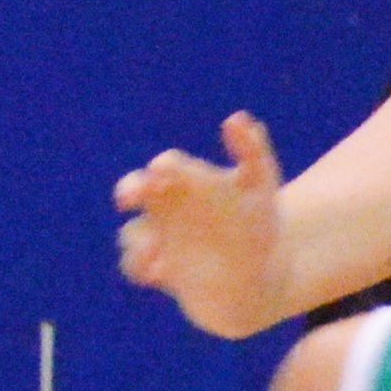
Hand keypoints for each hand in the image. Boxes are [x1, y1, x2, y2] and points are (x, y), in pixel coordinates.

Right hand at [113, 114, 286, 334]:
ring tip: (156, 252)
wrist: (260, 273)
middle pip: (134, 188)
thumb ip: (252, 150)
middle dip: (130, 189)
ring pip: (133, 232)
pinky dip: (141, 266)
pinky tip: (160, 273)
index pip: (168, 165)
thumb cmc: (256, 224)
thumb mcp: (261, 187)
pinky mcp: (156, 268)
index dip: (165, 167)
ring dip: (138, 239)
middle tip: (129, 198)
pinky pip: (136, 266)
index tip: (164, 171)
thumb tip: (238, 116)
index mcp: (185, 180)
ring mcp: (157, 236)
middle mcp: (164, 205)